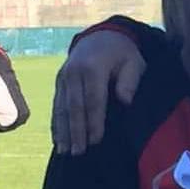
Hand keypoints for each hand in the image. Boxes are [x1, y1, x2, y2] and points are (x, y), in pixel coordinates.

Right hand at [51, 31, 144, 154]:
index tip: (96, 140)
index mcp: (93, 67)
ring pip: (62, 108)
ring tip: (65, 151)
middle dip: (76, 131)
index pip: (93, 99)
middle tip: (78, 152)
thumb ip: (129, 81)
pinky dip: (56, 124)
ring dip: (63, 131)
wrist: (101, 36)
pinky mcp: (58, 82)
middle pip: (75, 106)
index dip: (94, 121)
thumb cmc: (122, 54)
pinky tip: (58, 140)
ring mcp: (63, 77)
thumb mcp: (133, 62)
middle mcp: (74, 72)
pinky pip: (56, 105)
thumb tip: (125, 101)